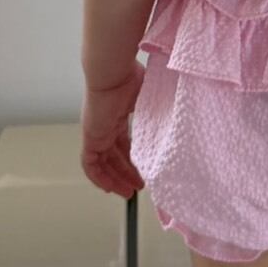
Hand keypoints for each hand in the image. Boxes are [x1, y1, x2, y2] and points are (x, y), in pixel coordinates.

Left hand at [80, 62, 147, 197]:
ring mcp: (97, 131)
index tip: (141, 169)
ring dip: (116, 179)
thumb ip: (159, 112)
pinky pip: (90, 165)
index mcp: (119, 112)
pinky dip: (99, 178)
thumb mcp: (150, 98)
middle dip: (126, 172)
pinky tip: (110, 188)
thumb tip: (177, 119)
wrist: (113, 73)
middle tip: (139, 186)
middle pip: (114, 154)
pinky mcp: (90, 137)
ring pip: (104, 162)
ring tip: (129, 193)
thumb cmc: (132, 77)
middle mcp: (106, 124)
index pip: (123, 141)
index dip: (131, 157)